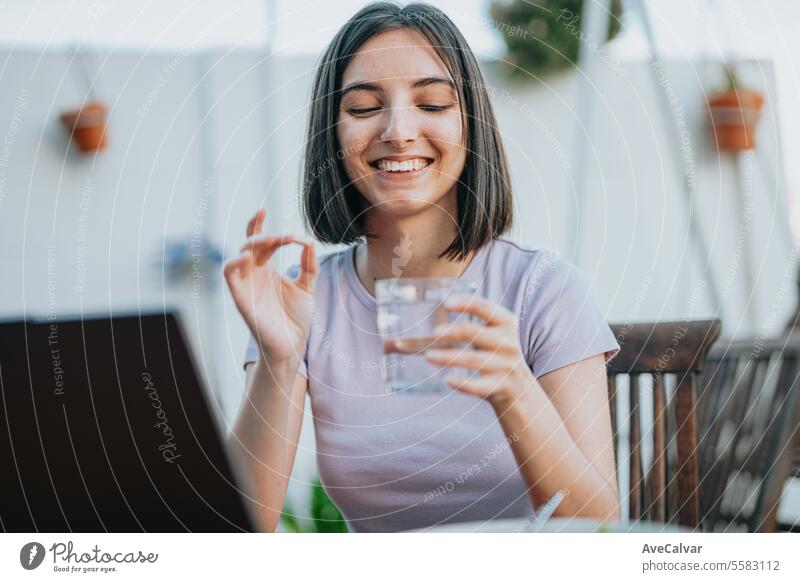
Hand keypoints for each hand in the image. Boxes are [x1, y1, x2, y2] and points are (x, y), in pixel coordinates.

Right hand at [224, 209, 317, 366]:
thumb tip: (309, 242)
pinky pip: (229, 273)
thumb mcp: (307, 287)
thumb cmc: (296, 318)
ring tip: (271, 241)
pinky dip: (235, 261)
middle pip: (250, 242)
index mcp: (267, 269)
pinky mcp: (240, 296)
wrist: (292, 345)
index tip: (268, 212)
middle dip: (265, 234)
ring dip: (253, 243)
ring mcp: (246, 283)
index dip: (261, 224)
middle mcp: (254, 273)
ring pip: (239, 253)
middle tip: (284, 237)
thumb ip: (309, 266)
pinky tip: (250, 257)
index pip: (259, 240)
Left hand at [423, 295, 535, 408]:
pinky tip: (447, 380)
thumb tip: (410, 332)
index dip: (465, 303)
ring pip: (473, 359)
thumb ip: (464, 329)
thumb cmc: (495, 356)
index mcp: (505, 323)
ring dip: (448, 357)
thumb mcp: (490, 336)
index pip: (484, 307)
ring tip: (428, 356)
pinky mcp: (501, 386)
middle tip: (434, 332)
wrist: (520, 389)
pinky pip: (479, 385)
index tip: (446, 304)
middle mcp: (508, 342)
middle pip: (475, 333)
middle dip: (453, 331)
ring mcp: (506, 365)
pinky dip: (463, 383)